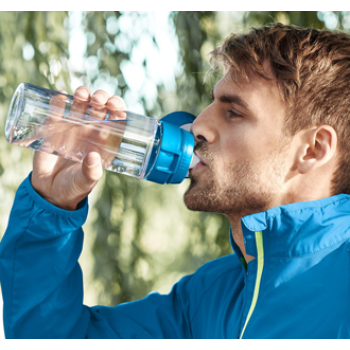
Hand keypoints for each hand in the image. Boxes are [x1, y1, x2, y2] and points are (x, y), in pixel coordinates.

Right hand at [31, 87, 126, 210]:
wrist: (49, 192)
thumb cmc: (74, 187)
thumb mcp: (85, 181)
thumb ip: (91, 172)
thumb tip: (93, 157)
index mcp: (104, 142)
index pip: (116, 120)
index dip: (118, 108)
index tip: (115, 106)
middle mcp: (90, 133)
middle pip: (99, 108)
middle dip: (101, 98)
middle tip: (98, 100)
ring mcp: (72, 129)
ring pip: (80, 105)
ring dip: (83, 94)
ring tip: (81, 94)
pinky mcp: (53, 130)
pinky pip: (57, 111)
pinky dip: (58, 101)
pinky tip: (60, 96)